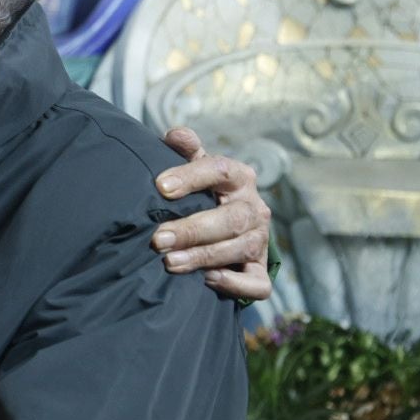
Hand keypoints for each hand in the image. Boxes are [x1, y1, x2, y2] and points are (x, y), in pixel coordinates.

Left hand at [152, 127, 272, 300]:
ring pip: (242, 249)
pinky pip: (258, 283)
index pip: (220, 169)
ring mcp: (261, 239)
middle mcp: (254, 207)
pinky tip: (207, 281)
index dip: (191, 177)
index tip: (160, 187)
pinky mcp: (260, 269)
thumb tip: (176, 135)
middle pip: (231, 218)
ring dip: (204, 257)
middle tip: (158, 238)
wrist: (223, 224)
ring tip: (170, 262)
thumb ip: (185, 150)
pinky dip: (235, 284)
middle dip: (192, 230)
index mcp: (239, 177)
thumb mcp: (193, 167)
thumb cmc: (200, 191)